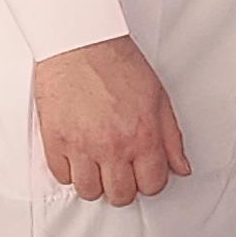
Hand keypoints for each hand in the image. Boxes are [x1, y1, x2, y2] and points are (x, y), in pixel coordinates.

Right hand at [34, 38, 190, 206]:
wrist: (80, 41)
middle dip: (123, 186)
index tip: (143, 171)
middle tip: (120, 169)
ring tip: (96, 163)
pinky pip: (61, 175)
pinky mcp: (55, 140)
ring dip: (95, 182)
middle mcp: (113, 146)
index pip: (152, 185)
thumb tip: (181, 167)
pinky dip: (69, 170)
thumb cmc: (117, 62)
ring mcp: (82, 146)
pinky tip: (76, 154)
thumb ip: (171, 137)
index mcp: (143, 136)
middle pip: (120, 195)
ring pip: (88, 191)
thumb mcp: (158, 97)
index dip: (150, 181)